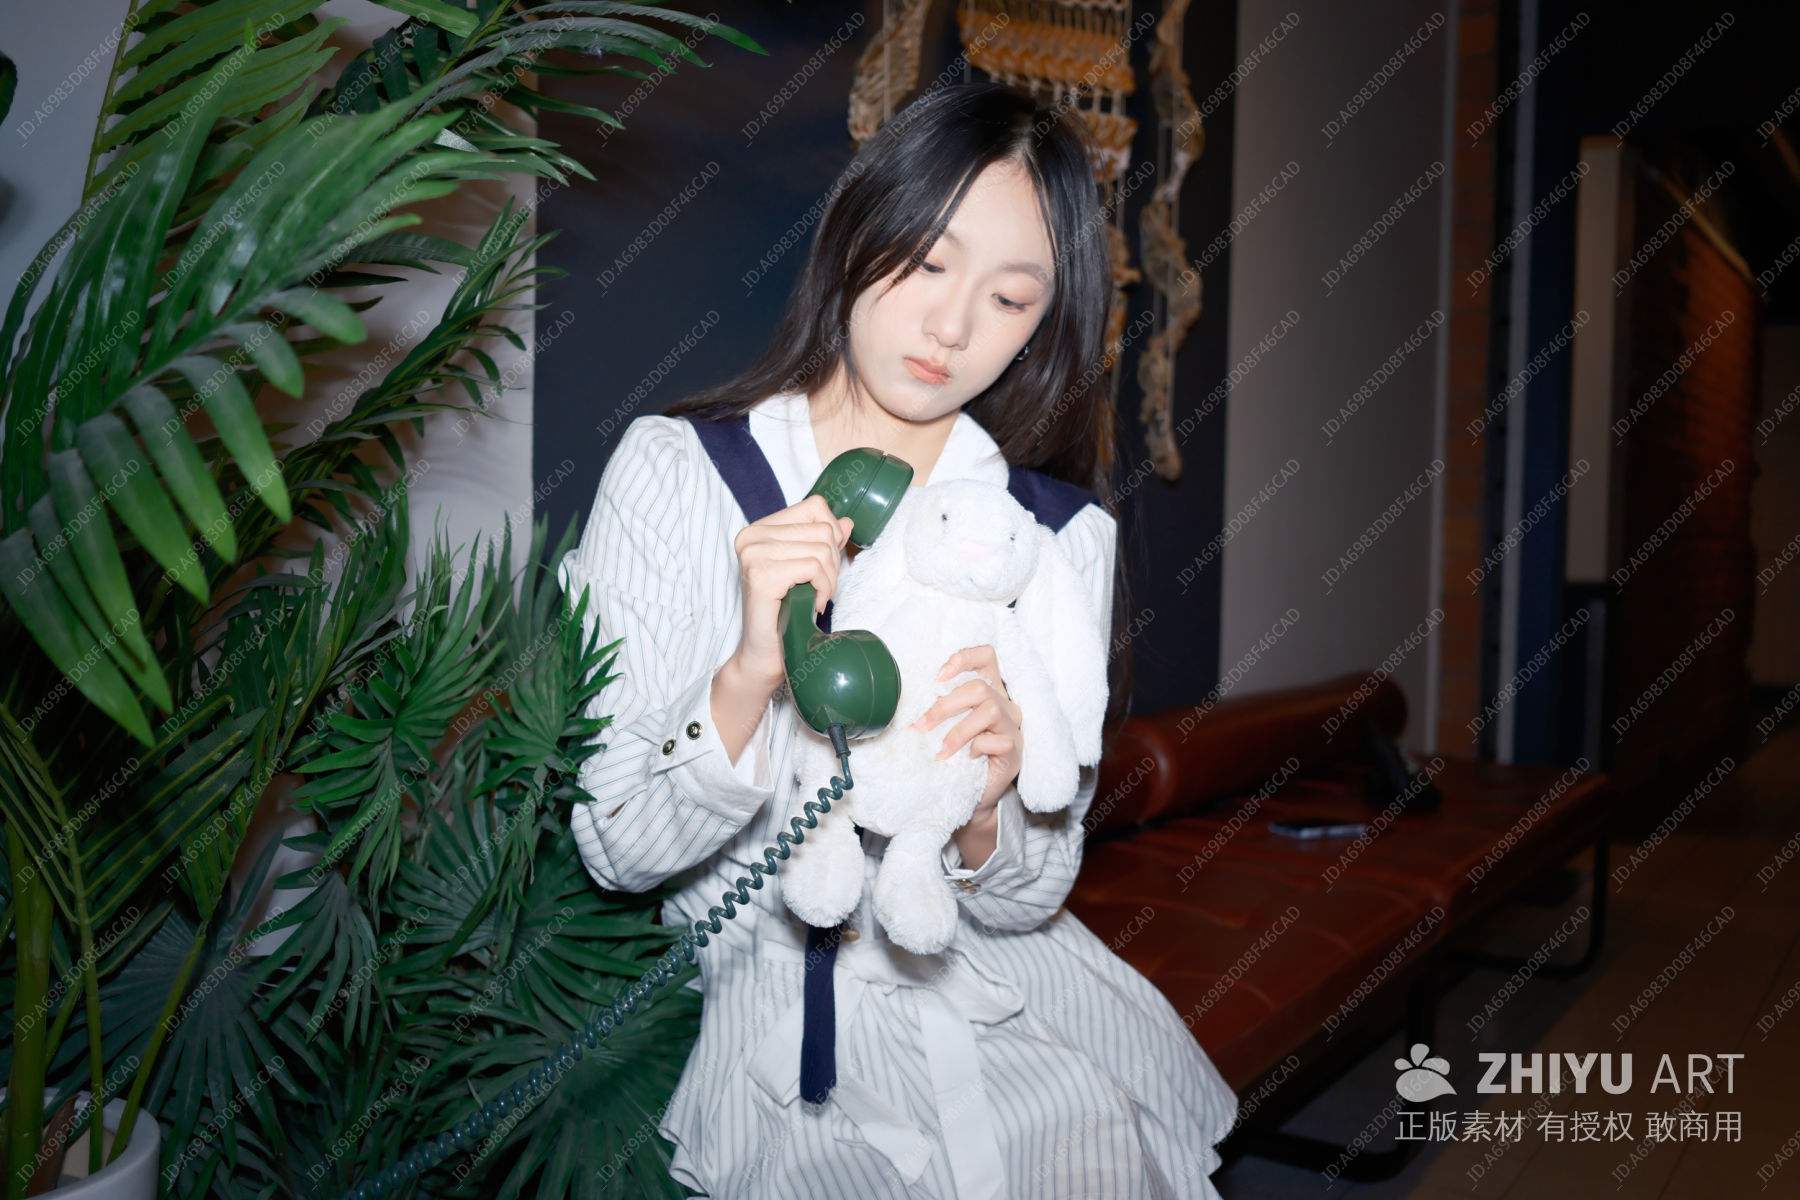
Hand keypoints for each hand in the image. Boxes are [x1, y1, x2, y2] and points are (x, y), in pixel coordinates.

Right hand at [727, 493, 853, 688]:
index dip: (831, 535)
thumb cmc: (786, 614)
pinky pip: (813, 567)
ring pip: (822, 549)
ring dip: (829, 580)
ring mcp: (753, 554)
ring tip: (814, 598)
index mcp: (758, 529)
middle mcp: (751, 537)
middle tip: (819, 589)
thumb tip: (846, 521)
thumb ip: (823, 543)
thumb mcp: (807, 571)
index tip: (823, 565)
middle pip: (823, 529)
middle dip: (833, 563)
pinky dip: (822, 589)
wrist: (765, 655)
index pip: (815, 506)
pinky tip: (810, 605)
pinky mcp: (762, 575)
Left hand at [910, 644, 1022, 814]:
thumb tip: (907, 696)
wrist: (971, 796)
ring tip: (942, 750)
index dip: (964, 658)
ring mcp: (1012, 727)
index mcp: (988, 689)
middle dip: (945, 705)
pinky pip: (996, 740)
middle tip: (921, 725)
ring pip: (989, 710)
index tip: (937, 676)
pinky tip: (966, 758)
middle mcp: (1004, 704)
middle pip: (980, 686)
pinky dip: (975, 748)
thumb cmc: (956, 756)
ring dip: (958, 731)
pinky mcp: (1014, 751)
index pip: (986, 656)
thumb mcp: (944, 725)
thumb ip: (938, 705)